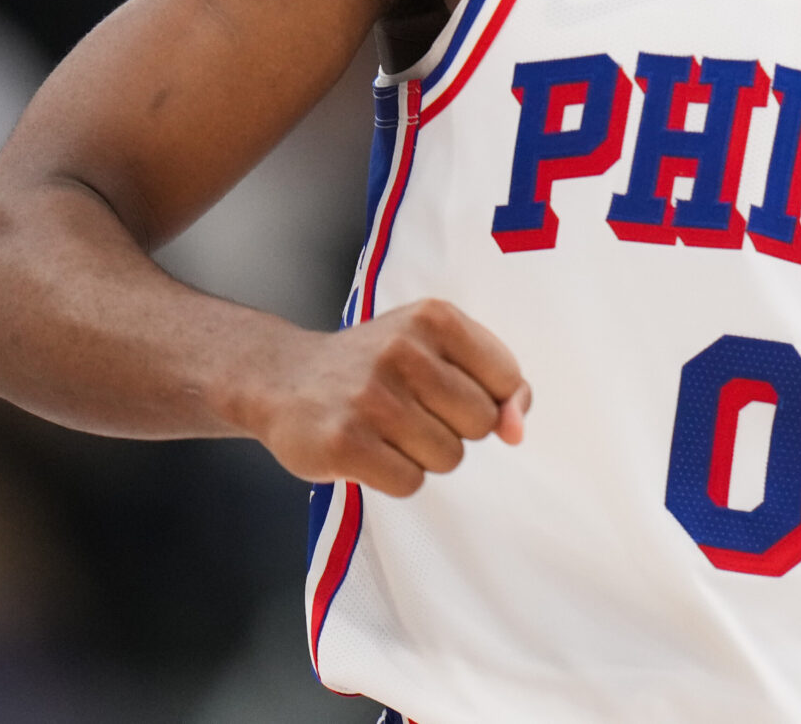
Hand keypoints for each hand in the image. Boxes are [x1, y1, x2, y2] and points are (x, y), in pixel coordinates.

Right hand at [240, 298, 529, 497]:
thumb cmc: (378, 368)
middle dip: (454, 427)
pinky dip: (395, 476)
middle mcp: (403, 349)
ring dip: (423, 454)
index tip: (447, 390)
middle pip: (481, 423)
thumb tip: (517, 431)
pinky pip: (410, 482)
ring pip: (449, 457)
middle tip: (410, 410)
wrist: (284, 379)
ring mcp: (371, 396)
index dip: (485, 397)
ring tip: (386, 429)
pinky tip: (369, 450)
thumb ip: (497, 383)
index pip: (506, 379)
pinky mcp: (344, 442)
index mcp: (435, 317)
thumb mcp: (438, 349)